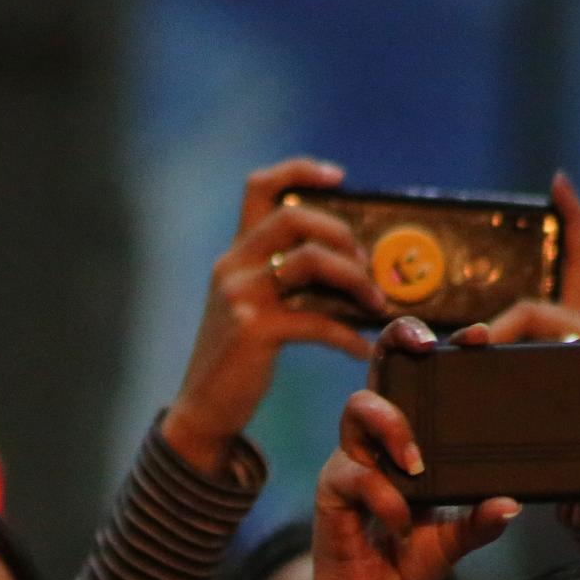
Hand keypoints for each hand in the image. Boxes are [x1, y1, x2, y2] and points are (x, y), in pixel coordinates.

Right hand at [159, 158, 383, 469]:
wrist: (204, 409)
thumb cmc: (240, 360)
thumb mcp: (254, 307)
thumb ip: (286, 281)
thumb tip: (353, 269)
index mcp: (235, 254)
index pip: (259, 186)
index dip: (300, 169)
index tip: (339, 177)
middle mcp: (233, 266)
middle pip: (296, 217)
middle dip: (343, 236)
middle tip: (367, 267)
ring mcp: (240, 295)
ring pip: (311, 260)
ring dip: (355, 280)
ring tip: (375, 306)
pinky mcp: (254, 330)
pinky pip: (316, 320)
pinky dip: (347, 335)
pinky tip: (362, 349)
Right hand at [312, 321, 517, 579]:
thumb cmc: (409, 559)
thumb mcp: (458, 537)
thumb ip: (482, 519)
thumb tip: (512, 503)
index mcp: (405, 437)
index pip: (416, 375)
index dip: (439, 348)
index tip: (478, 337)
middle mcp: (374, 439)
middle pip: (379, 367)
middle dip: (399, 342)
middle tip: (428, 345)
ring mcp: (350, 459)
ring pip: (358, 408)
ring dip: (393, 427)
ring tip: (417, 464)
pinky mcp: (332, 488)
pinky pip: (358, 477)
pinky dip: (386, 501)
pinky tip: (402, 525)